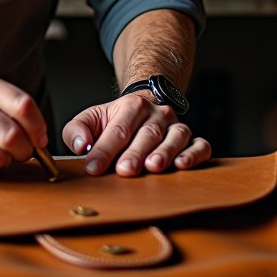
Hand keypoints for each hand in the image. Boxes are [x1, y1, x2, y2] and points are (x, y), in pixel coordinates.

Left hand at [62, 93, 210, 176]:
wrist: (143, 109)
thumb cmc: (115, 121)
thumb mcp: (91, 119)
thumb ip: (76, 130)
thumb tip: (79, 146)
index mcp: (131, 106)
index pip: (117, 129)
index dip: (104, 150)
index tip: (92, 168)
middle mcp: (157, 113)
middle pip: (147, 134)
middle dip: (135, 153)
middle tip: (124, 170)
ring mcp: (176, 126)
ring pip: (175, 137)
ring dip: (165, 152)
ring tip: (154, 166)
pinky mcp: (192, 139)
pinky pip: (200, 145)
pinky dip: (195, 154)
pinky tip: (184, 164)